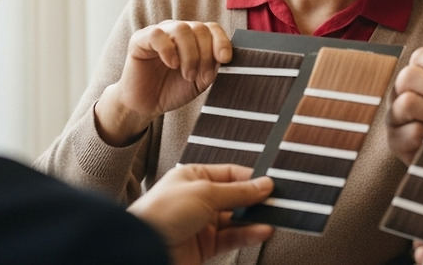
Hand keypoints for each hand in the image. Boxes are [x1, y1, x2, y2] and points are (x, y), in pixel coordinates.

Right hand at [95, 21, 232, 145]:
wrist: (146, 104)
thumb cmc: (172, 90)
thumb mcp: (200, 81)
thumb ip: (212, 66)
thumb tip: (224, 57)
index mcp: (193, 38)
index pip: (212, 28)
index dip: (221, 41)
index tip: (225, 59)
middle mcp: (177, 31)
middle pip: (199, 28)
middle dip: (204, 54)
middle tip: (198, 76)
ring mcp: (159, 33)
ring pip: (181, 29)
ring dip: (189, 55)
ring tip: (187, 75)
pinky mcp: (140, 40)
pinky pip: (157, 35)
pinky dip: (168, 50)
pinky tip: (172, 64)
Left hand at [128, 163, 273, 264]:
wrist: (144, 248)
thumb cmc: (162, 213)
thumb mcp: (205, 193)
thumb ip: (237, 191)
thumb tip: (263, 184)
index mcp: (193, 177)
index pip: (230, 174)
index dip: (251, 179)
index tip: (271, 184)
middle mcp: (198, 199)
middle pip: (235, 197)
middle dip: (255, 200)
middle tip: (277, 202)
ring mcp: (202, 223)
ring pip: (236, 220)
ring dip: (254, 219)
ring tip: (275, 218)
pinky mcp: (205, 246)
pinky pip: (232, 238)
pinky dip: (248, 235)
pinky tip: (263, 230)